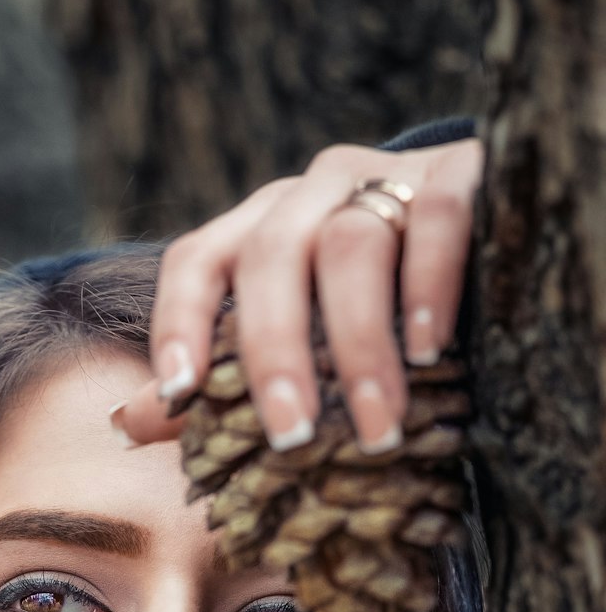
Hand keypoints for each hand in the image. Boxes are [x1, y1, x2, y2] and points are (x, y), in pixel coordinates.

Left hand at [112, 137, 483, 454]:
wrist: (488, 236)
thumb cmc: (374, 312)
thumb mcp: (297, 348)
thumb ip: (214, 383)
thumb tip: (124, 423)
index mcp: (260, 229)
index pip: (197, 260)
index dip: (178, 322)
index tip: (177, 393)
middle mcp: (312, 193)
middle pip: (271, 258)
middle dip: (275, 355)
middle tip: (293, 438)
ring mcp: (386, 176)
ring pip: (351, 246)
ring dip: (358, 347)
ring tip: (376, 428)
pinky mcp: (461, 173)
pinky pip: (437, 219)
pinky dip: (429, 289)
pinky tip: (428, 351)